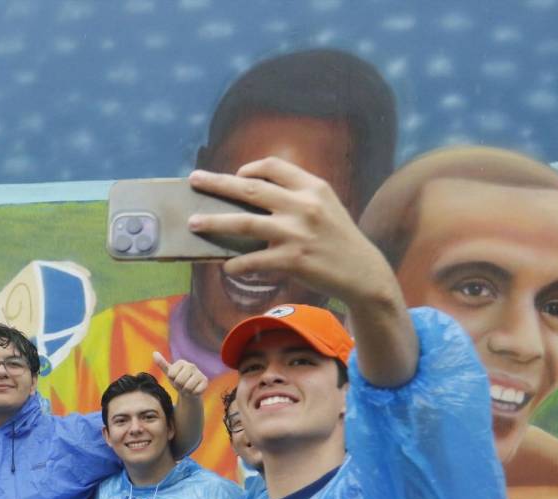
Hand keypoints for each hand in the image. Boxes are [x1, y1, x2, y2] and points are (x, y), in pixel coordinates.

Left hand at [153, 351, 206, 396]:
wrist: (189, 390)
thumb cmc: (178, 379)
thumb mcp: (169, 372)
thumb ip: (161, 363)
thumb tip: (154, 353)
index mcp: (182, 362)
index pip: (171, 375)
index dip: (172, 379)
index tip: (175, 378)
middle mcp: (192, 365)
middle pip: (179, 381)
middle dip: (179, 386)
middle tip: (181, 384)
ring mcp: (199, 373)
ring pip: (188, 387)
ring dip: (186, 390)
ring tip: (187, 387)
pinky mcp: (205, 381)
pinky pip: (196, 391)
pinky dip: (193, 393)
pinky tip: (194, 390)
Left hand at [187, 158, 396, 309]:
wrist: (363, 273)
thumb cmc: (339, 239)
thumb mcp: (326, 206)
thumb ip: (297, 196)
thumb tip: (254, 195)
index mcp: (313, 187)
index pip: (274, 166)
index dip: (250, 167)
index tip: (236, 173)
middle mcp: (304, 205)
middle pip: (250, 188)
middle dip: (218, 183)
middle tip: (194, 180)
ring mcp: (297, 232)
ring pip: (244, 222)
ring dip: (214, 222)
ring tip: (193, 223)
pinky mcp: (293, 259)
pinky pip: (253, 260)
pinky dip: (236, 264)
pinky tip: (227, 267)